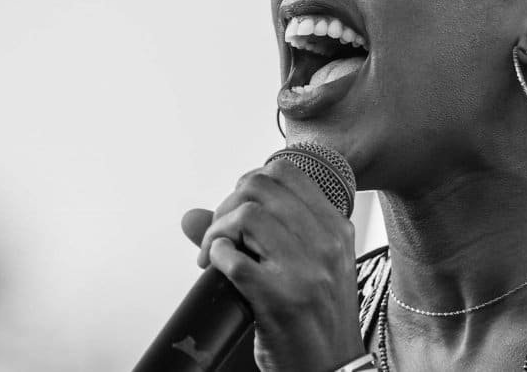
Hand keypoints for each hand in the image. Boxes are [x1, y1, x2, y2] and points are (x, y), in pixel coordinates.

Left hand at [181, 158, 365, 371]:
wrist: (332, 366)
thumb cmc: (319, 317)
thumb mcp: (307, 265)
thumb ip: (259, 231)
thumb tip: (190, 216)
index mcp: (335, 228)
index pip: (287, 173)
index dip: (250, 183)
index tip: (239, 207)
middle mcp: (325, 244)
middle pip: (261, 188)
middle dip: (227, 206)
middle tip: (220, 234)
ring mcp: (304, 271)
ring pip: (247, 216)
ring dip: (217, 232)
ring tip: (215, 254)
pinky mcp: (280, 299)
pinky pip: (234, 259)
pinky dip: (217, 257)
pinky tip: (219, 267)